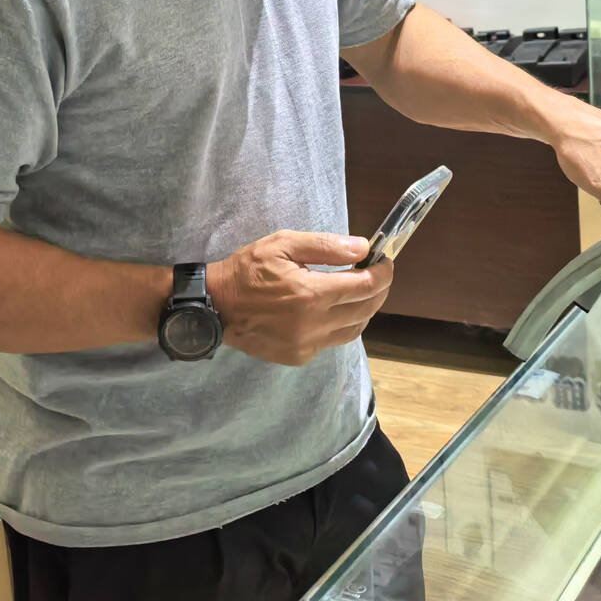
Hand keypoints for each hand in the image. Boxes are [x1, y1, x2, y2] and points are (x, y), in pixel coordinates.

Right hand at [207, 232, 394, 366]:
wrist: (215, 306)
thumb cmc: (248, 270)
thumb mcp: (283, 244)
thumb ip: (326, 246)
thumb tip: (362, 248)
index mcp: (311, 294)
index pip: (366, 286)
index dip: (383, 273)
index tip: (385, 261)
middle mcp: (314, 324)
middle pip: (366, 309)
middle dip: (378, 290)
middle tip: (377, 273)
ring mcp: (307, 345)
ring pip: (354, 329)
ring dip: (363, 310)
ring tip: (358, 291)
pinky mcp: (299, 356)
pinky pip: (332, 341)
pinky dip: (340, 325)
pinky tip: (331, 310)